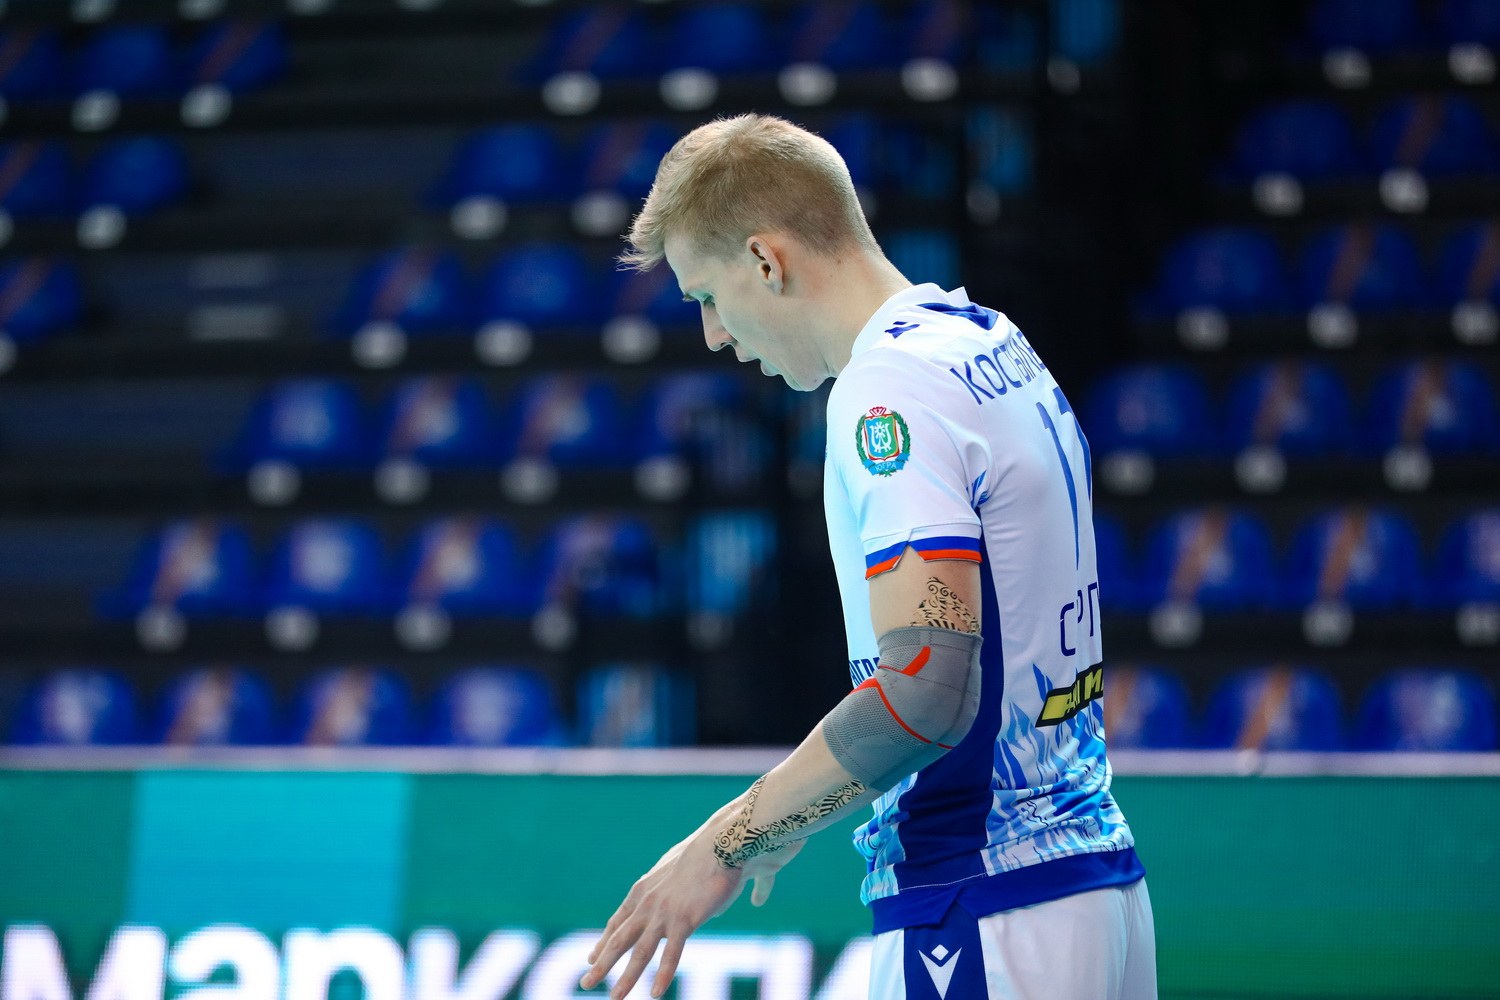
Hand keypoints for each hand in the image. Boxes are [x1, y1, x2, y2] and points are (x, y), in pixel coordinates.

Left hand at [580, 836, 804, 998]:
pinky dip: (663, 975)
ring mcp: (663, 912)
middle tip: (586, 983)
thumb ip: (712, 887)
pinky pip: (671, 954)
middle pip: (619, 939)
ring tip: (613, 999)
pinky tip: (655, 994)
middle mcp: (648, 901)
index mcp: (646, 888)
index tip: (593, 956)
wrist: (725, 839)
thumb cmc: (717, 851)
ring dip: (625, 979)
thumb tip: (758, 898)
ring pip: (638, 953)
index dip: (605, 940)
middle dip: (602, 964)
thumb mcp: (699, 868)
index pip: (620, 920)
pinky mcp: (684, 919)